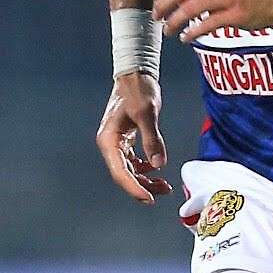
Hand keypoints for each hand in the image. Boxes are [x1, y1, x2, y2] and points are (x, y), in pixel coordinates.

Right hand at [95, 72, 171, 203]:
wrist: (135, 73)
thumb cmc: (137, 89)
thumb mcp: (146, 113)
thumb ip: (152, 139)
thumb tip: (158, 164)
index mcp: (109, 140)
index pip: (121, 172)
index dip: (135, 188)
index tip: (149, 198)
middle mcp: (110, 144)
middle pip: (124, 174)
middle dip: (142, 186)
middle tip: (161, 193)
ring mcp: (117, 142)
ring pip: (129, 169)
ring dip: (145, 179)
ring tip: (164, 185)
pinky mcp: (125, 139)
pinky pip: (133, 161)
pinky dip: (145, 169)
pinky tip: (157, 170)